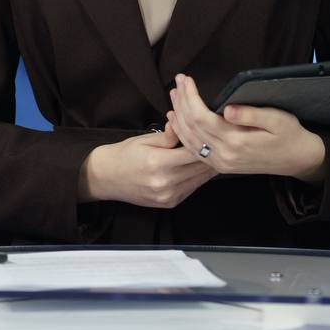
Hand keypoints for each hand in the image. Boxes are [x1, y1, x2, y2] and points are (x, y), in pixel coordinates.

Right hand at [78, 126, 217, 208]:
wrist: (107, 177)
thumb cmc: (124, 154)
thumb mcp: (144, 139)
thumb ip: (168, 135)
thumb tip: (184, 125)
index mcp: (159, 163)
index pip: (194, 152)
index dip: (207, 142)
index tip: (214, 134)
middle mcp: (165, 183)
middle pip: (201, 168)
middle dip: (212, 155)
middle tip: (222, 144)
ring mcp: (167, 196)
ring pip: (199, 180)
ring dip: (208, 168)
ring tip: (217, 154)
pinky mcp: (169, 203)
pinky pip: (191, 189)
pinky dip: (198, 178)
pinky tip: (200, 167)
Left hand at [168, 73, 326, 182]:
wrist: (297, 159)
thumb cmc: (289, 134)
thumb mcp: (277, 119)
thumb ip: (251, 114)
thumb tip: (227, 109)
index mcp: (236, 142)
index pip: (201, 117)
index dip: (190, 97)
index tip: (187, 79)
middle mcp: (224, 156)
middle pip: (191, 127)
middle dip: (181, 102)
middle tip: (178, 80)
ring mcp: (221, 163)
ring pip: (189, 139)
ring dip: (178, 116)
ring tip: (174, 95)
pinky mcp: (221, 165)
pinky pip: (195, 150)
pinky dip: (182, 134)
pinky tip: (176, 121)